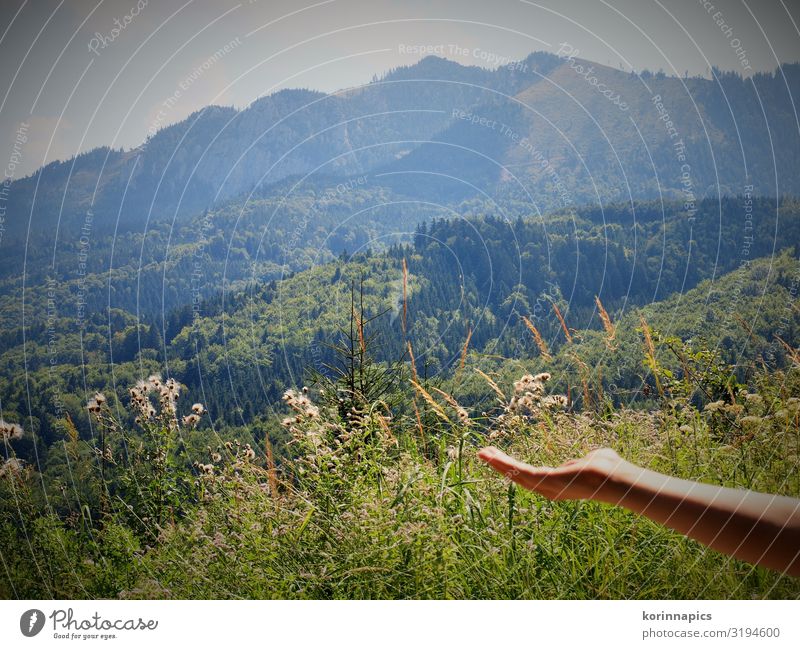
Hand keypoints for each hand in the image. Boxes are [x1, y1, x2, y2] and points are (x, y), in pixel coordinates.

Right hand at [477, 446, 628, 502]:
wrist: (616, 478)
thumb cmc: (610, 469)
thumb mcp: (593, 460)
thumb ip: (585, 460)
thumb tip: (591, 457)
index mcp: (558, 486)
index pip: (530, 476)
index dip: (514, 468)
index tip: (501, 458)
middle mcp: (549, 490)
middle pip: (518, 477)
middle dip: (500, 465)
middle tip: (484, 454)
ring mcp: (547, 487)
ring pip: (516, 474)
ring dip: (497, 463)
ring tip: (482, 452)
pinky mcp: (546, 481)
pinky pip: (520, 471)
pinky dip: (504, 463)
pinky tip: (492, 455)